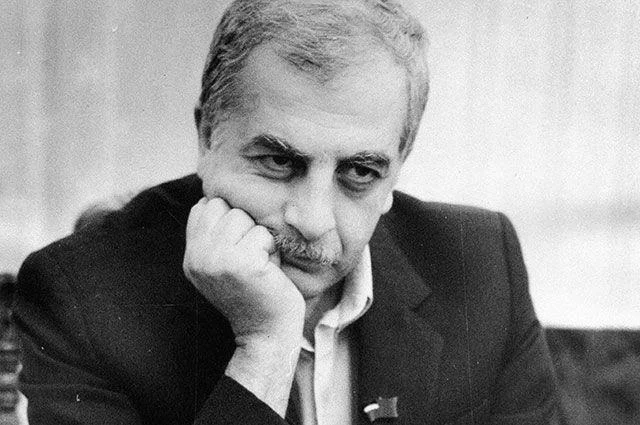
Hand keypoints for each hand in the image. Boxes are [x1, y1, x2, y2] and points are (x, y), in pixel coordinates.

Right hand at [183, 197, 303, 414]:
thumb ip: (216, 233)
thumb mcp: (224, 262)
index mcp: (192, 256)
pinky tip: (267, 272)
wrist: (266, 335)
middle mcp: (197, 257)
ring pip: (244, 218)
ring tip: (259, 264)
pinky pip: (262, 234)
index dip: (229, 219)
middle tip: (251, 258)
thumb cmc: (256, 292)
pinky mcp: (241, 264)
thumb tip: (217, 193)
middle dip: (245, 227)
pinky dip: (271, 250)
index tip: (238, 249)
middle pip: (225, 207)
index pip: (205, 206)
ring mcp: (217, 260)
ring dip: (259, 239)